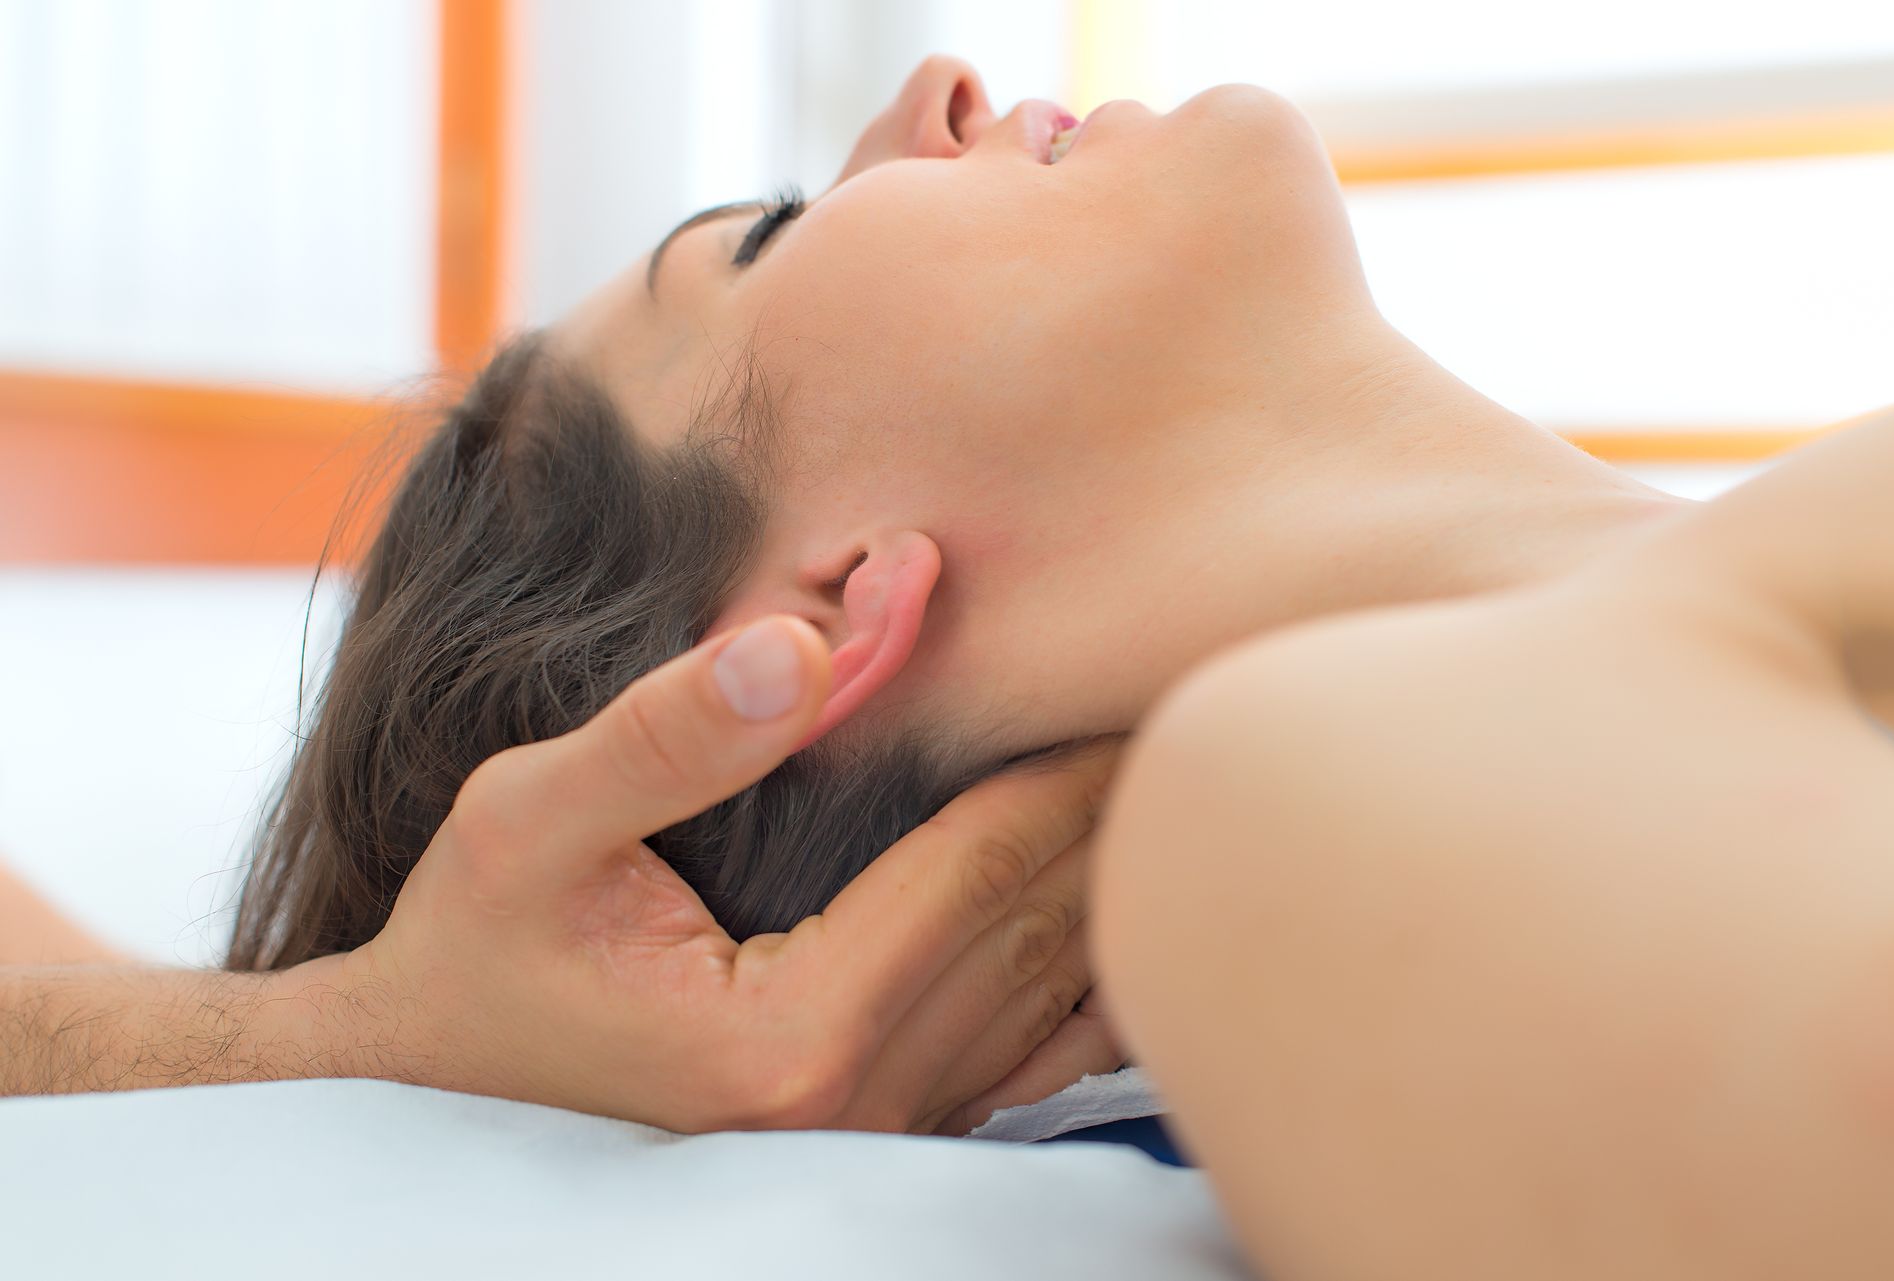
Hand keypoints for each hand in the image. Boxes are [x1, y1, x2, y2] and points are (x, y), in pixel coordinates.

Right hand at [284, 616, 1120, 1131]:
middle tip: (1203, 698)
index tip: (1146, 674)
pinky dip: (1092, 974)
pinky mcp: (883, 1135)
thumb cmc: (475, 950)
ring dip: (1118, 885)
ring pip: (1057, 995)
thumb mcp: (527, 825)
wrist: (431, 1083)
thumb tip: (803, 645)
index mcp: (794, 1036)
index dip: (1070, 764)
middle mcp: (862, 1103)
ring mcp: (883, 1133)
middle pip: (1041, 926)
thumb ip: (663, 736)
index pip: (984, 868)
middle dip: (1118, 811)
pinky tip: (1135, 912)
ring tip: (1188, 784)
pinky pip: (1033, 1056)